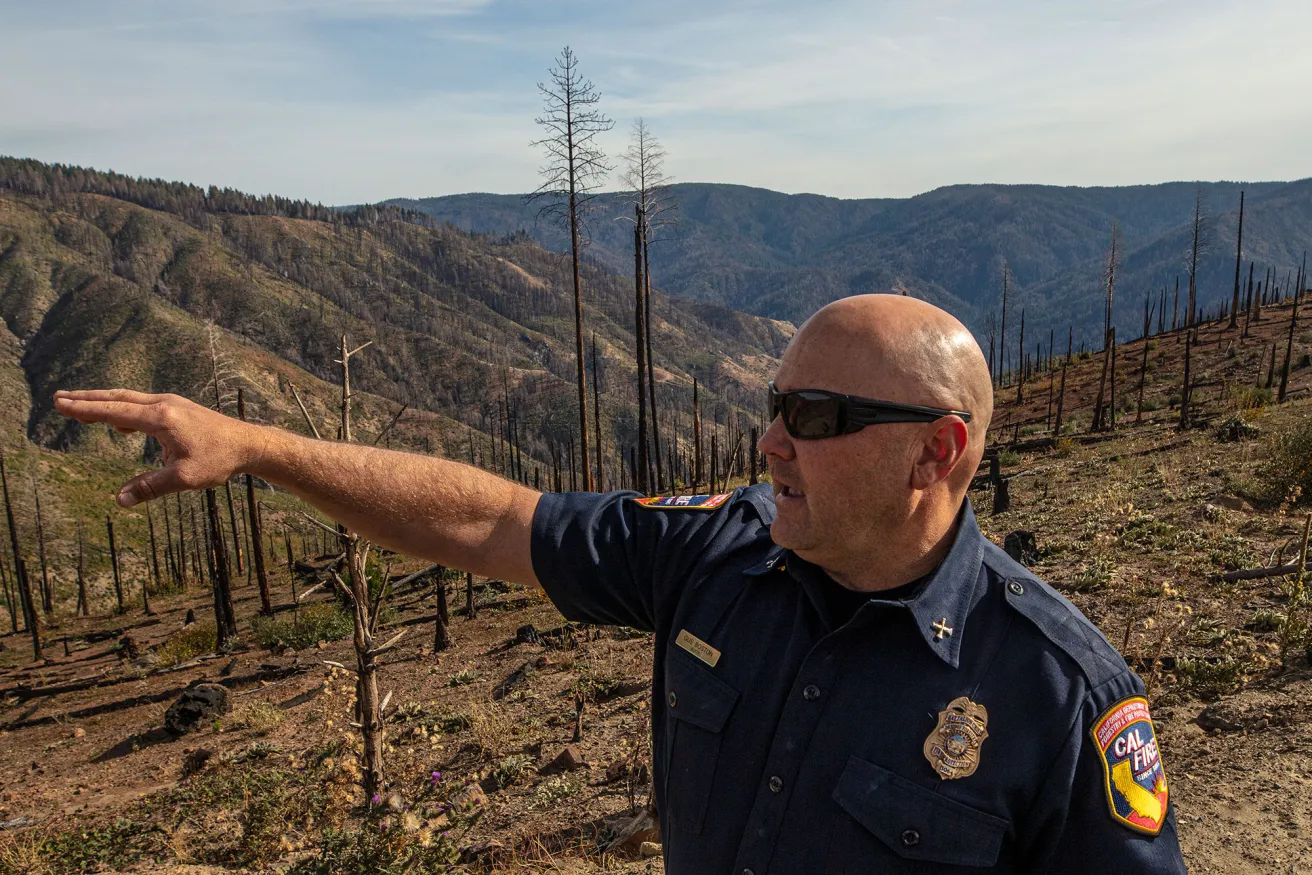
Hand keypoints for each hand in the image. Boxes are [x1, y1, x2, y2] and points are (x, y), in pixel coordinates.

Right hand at [53, 389, 268, 506]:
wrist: (248, 443)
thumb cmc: (219, 460)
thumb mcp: (185, 478)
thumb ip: (151, 487)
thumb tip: (120, 500)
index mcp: (161, 418)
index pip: (114, 411)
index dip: (85, 409)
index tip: (60, 403)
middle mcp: (164, 404)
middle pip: (117, 398)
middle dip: (86, 399)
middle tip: (58, 398)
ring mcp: (172, 403)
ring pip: (129, 399)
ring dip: (103, 402)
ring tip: (80, 407)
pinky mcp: (178, 408)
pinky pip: (143, 405)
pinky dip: (124, 408)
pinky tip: (120, 423)